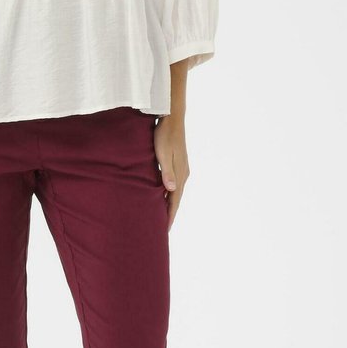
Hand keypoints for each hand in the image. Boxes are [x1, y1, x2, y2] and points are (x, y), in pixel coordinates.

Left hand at [154, 114, 189, 229]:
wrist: (172, 118)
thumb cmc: (164, 135)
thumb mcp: (163, 153)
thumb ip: (167, 172)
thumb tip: (171, 190)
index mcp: (180, 174)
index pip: (175, 200)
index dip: (170, 215)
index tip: (165, 229)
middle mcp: (183, 173)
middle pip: (176, 198)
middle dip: (170, 213)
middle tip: (163, 229)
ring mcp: (182, 168)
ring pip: (176, 192)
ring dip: (170, 204)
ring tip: (163, 216)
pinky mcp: (178, 163)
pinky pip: (174, 184)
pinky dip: (169, 194)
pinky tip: (163, 196)